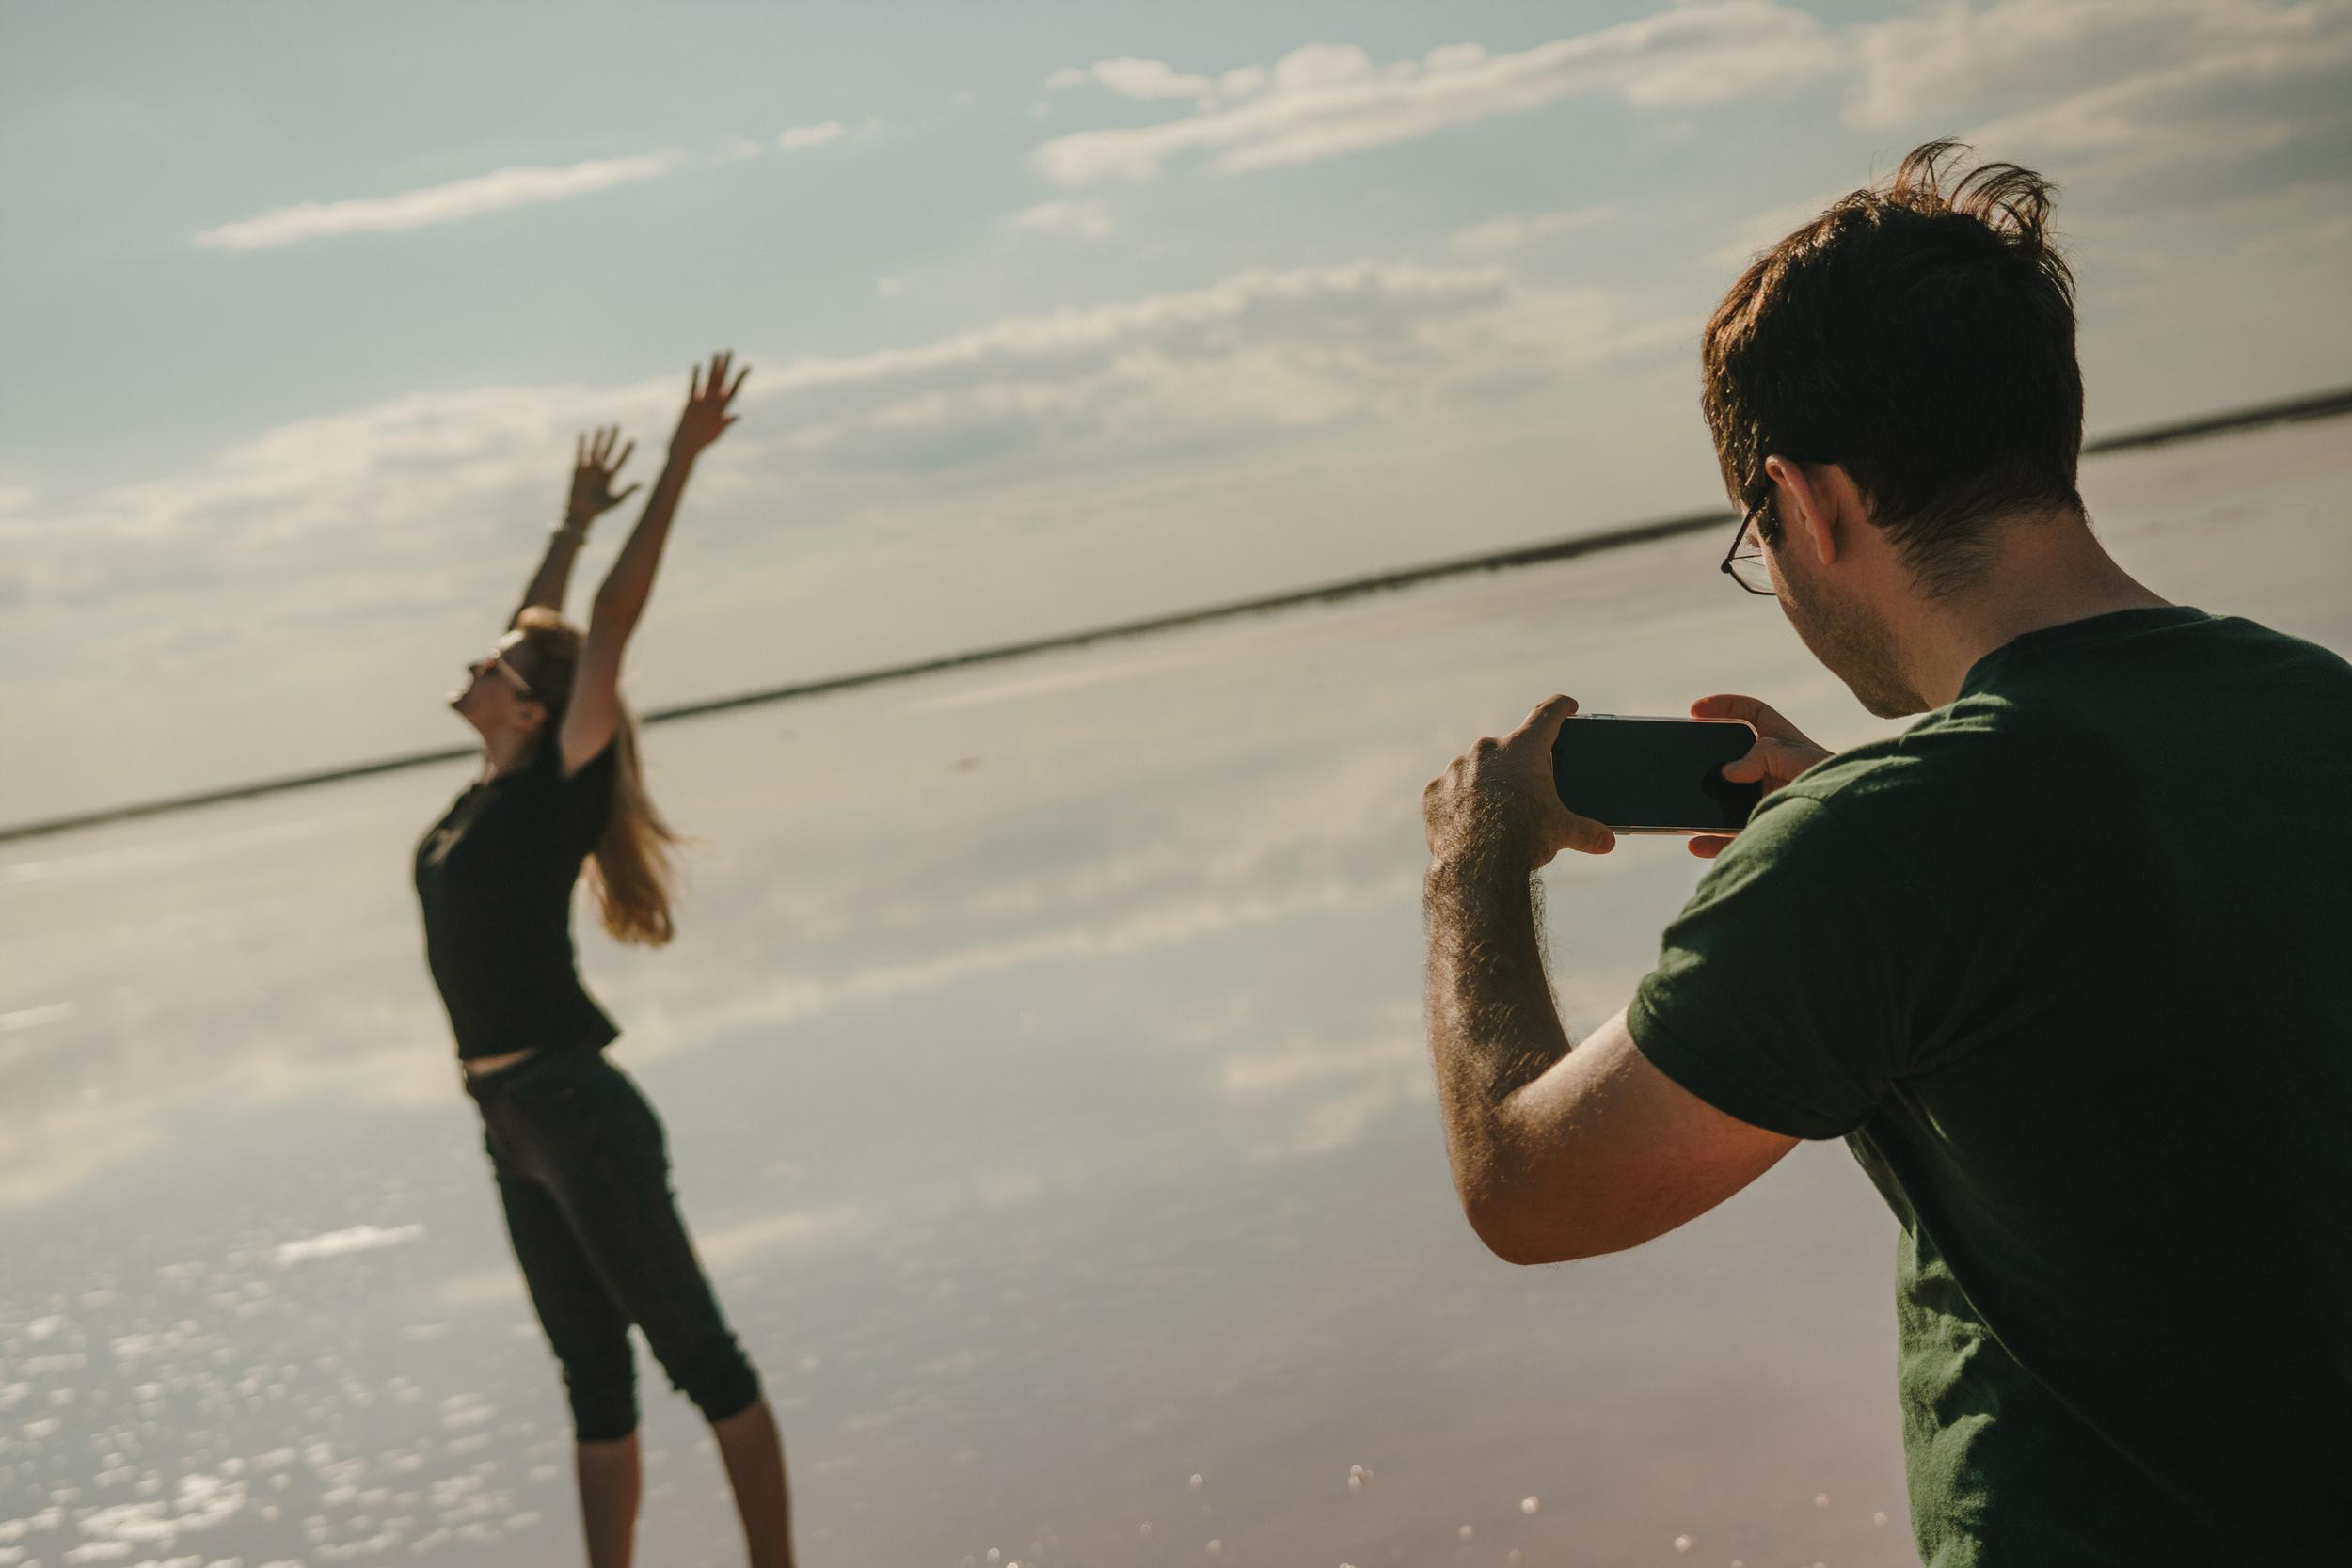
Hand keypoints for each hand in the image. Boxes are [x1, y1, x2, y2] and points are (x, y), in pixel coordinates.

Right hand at [564, 426, 638, 528]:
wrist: (581, 514)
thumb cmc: (599, 510)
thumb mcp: (616, 500)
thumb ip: (628, 491)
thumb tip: (642, 483)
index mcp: (611, 477)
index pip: (620, 460)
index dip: (626, 451)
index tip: (633, 440)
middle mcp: (600, 470)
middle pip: (608, 450)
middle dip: (613, 438)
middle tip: (617, 425)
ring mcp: (589, 469)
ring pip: (595, 450)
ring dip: (599, 439)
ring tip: (602, 427)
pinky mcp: (578, 470)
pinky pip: (580, 454)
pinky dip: (582, 444)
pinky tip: (584, 434)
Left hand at [669, 350, 749, 459]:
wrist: (687, 449)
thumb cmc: (702, 442)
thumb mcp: (718, 433)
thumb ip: (727, 422)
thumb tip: (738, 415)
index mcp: (722, 412)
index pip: (734, 391)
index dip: (741, 378)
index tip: (747, 366)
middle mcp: (714, 407)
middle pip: (722, 382)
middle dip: (726, 365)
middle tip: (729, 351)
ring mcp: (703, 406)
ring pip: (710, 382)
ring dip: (713, 367)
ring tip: (716, 353)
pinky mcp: (690, 406)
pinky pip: (693, 388)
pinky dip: (695, 376)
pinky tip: (697, 365)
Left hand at [1425, 695, 1615, 871]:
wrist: (1478, 864)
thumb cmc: (1524, 838)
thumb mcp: (1563, 832)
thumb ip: (1587, 832)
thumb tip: (1607, 841)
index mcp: (1523, 748)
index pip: (1548, 715)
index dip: (1561, 708)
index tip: (1568, 706)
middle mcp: (1487, 750)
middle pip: (1508, 748)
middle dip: (1517, 765)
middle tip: (1526, 789)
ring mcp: (1456, 769)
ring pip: (1475, 770)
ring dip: (1484, 783)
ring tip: (1495, 813)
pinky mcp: (1434, 792)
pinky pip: (1449, 792)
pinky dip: (1459, 803)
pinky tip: (1468, 823)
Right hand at [1685, 693, 1830, 859]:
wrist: (1855, 830)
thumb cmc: (1836, 784)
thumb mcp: (1800, 757)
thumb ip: (1764, 754)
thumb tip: (1728, 773)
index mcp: (1783, 743)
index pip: (1751, 714)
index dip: (1724, 706)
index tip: (1696, 710)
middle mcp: (1770, 771)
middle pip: (1729, 756)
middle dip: (1705, 756)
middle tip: (1684, 754)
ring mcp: (1765, 801)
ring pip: (1723, 800)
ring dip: (1702, 803)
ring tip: (1682, 800)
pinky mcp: (1762, 830)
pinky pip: (1727, 837)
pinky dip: (1709, 842)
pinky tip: (1695, 842)